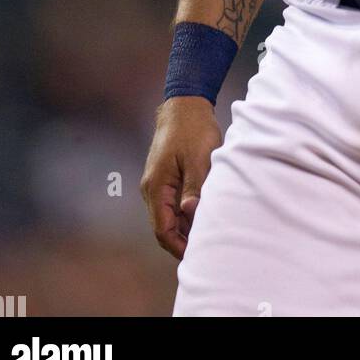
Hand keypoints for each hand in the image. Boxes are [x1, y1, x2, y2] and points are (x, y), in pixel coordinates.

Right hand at [140, 96, 222, 258]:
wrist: (185, 104)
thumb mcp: (199, 158)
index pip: (162, 229)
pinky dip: (185, 213)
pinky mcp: (165, 177)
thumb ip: (194, 187)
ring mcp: (157, 183)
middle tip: (207, 249)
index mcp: (156, 186)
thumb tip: (190, 213)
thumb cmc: (193, 129)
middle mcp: (152, 188)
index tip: (197, 255)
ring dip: (185, 227)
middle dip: (183, 240)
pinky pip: (172, 204)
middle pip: (164, 226)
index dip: (178, 246)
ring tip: (208, 234)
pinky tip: (202, 214)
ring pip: (168, 216)